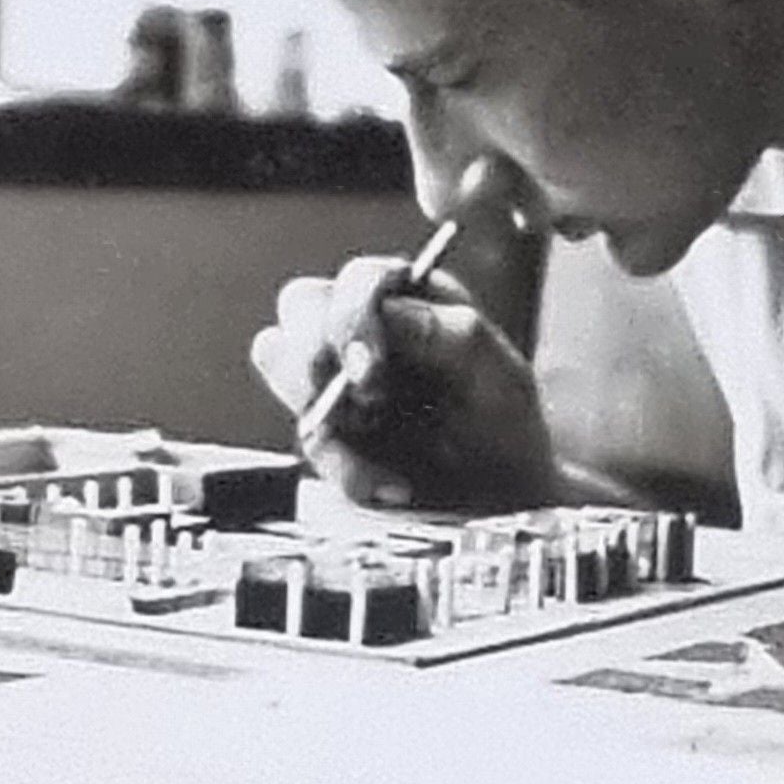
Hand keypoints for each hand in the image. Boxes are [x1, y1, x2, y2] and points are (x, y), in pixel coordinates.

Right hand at [251, 257, 556, 508]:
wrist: (500, 503)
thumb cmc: (504, 428)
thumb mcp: (501, 380)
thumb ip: (456, 335)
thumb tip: (393, 313)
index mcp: (412, 299)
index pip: (359, 280)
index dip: (353, 316)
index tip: (370, 367)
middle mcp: (365, 329)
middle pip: (299, 306)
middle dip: (317, 354)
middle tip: (365, 402)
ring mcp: (337, 378)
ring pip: (279, 362)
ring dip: (323, 413)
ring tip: (382, 444)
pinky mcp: (326, 429)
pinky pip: (306, 438)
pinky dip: (345, 469)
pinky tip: (392, 486)